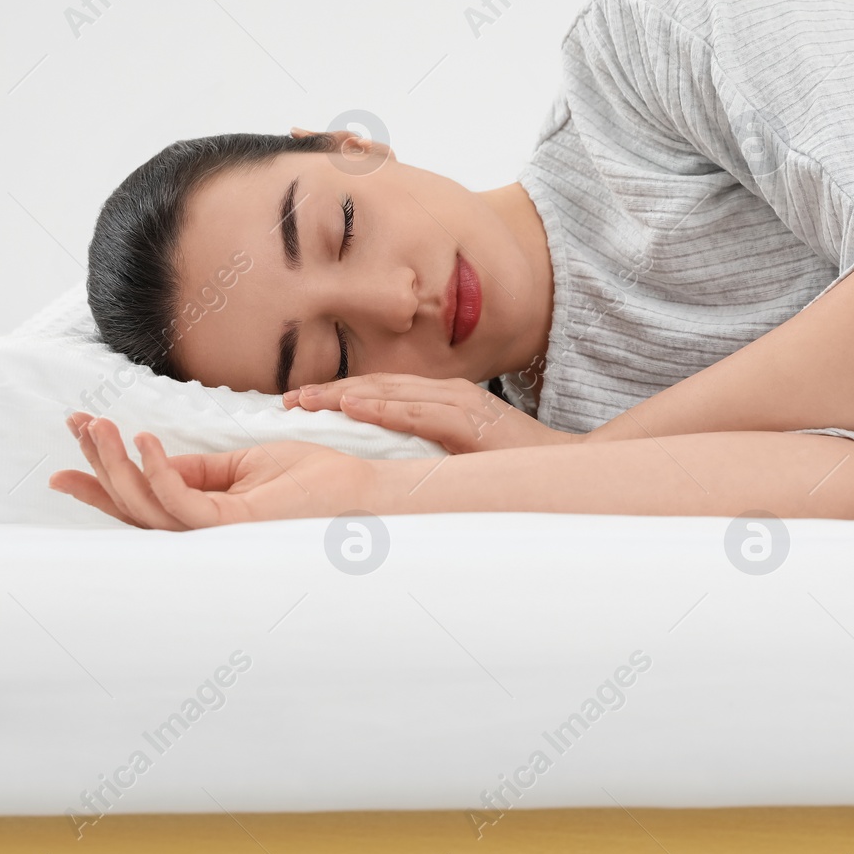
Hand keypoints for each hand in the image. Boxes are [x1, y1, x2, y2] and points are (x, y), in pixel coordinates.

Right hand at [48, 412, 377, 529]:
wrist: (362, 490)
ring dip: (116, 464)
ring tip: (98, 425)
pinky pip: (183, 503)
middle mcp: (206, 533)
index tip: (74, 436)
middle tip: (76, 425)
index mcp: (207, 516)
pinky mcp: (236, 526)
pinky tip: (143, 441)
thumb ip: (198, 469)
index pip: (143, 497)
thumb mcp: (245, 464)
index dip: (103, 473)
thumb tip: (150, 457)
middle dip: (98, 465)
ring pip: (148, 506)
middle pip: (134, 506)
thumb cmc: (313, 479)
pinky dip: (158, 472)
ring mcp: (219, 535)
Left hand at [287, 373, 578, 452]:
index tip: (298, 403)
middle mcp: (448, 394)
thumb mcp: (459, 454)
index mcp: (442, 400)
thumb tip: (381, 464)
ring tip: (306, 402)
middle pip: (377, 386)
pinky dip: (385, 408)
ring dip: (344, 396)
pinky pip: (420, 413)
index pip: (380, 391)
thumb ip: (424, 449)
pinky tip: (355, 408)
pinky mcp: (472, 424)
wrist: (567, 467)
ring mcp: (461, 405)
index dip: (338, 394)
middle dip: (329, 391)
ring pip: (391, 393)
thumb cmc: (513, 465)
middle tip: (287, 401)